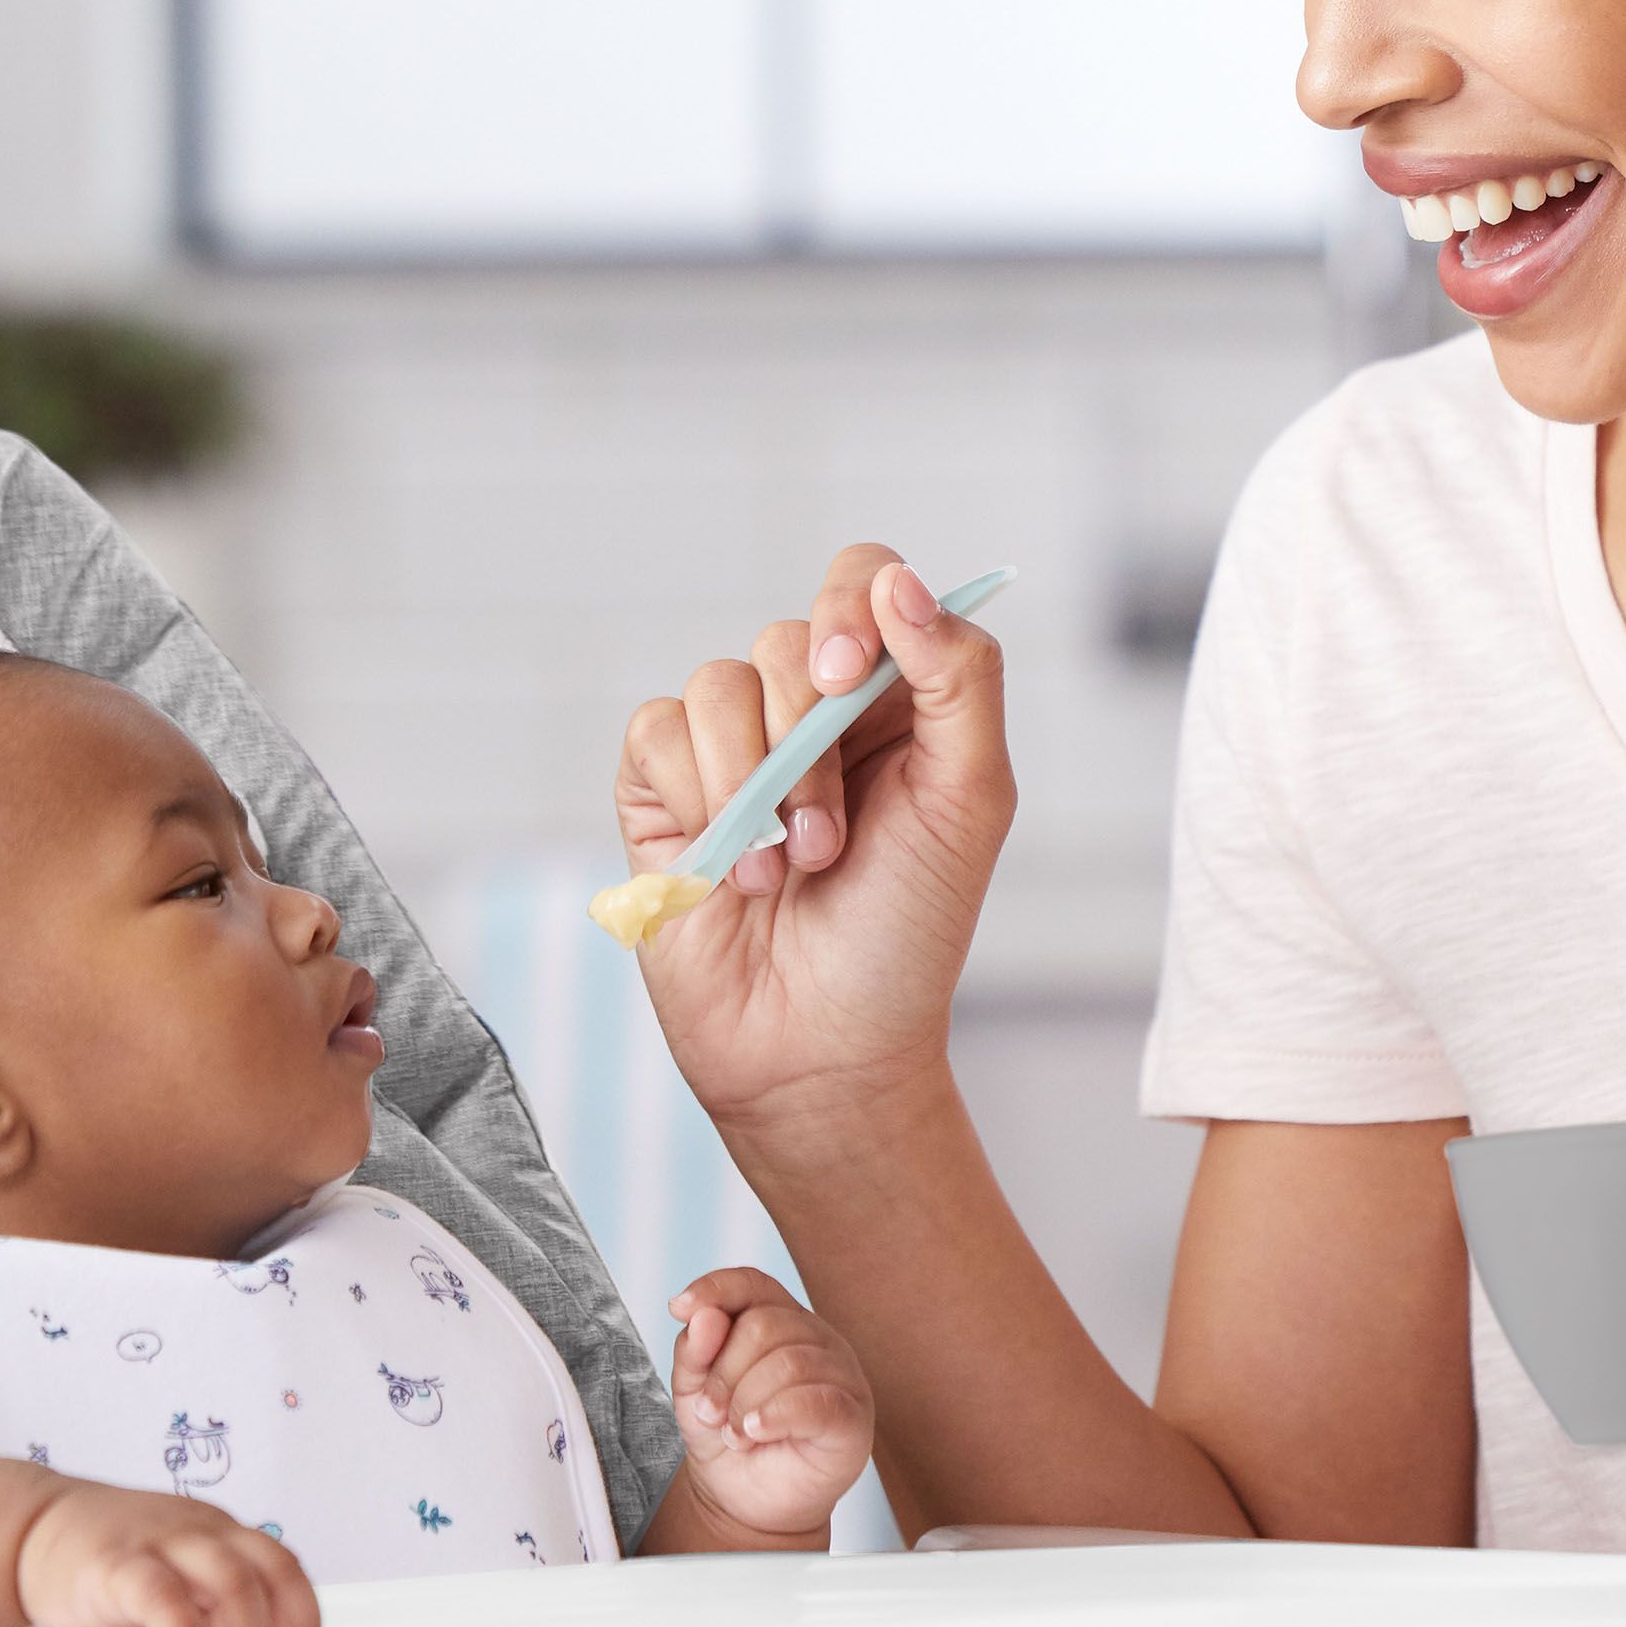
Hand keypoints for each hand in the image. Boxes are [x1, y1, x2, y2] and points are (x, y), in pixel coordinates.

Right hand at [15, 1479, 320, 1626]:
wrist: (39, 1526)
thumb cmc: (115, 1559)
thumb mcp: (177, 1574)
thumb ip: (215, 1605)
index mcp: (221, 1533)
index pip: (282, 1564)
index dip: (301, 1611)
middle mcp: (201, 1531)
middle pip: (266, 1567)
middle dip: (282, 1622)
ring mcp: (160, 1542)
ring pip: (226, 1574)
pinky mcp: (115, 1564)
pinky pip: (159, 1591)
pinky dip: (183, 1626)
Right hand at [612, 545, 1016, 1133]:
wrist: (824, 1047)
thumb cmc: (908, 929)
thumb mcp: (970, 800)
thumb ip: (959, 677)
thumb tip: (901, 583)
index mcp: (891, 698)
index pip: (863, 580)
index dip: (852, 605)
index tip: (851, 676)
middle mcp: (807, 710)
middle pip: (788, 638)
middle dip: (812, 743)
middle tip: (831, 839)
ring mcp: (730, 748)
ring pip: (718, 684)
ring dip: (757, 786)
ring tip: (786, 869)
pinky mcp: (661, 791)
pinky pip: (655, 733)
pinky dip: (696, 799)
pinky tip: (730, 872)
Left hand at [666, 1266, 875, 1544]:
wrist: (748, 1506)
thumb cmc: (728, 1440)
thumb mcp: (693, 1392)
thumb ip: (695, 1350)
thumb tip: (703, 1316)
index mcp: (780, 1321)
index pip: (753, 1284)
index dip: (716, 1289)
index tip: (680, 1308)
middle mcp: (816, 1338)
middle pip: (763, 1325)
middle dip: (723, 1373)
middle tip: (711, 1413)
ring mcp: (841, 1374)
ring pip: (789, 1362)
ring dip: (746, 1404)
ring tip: (736, 1434)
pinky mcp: (853, 1416)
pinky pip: (816, 1401)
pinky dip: (777, 1415)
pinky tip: (757, 1431)